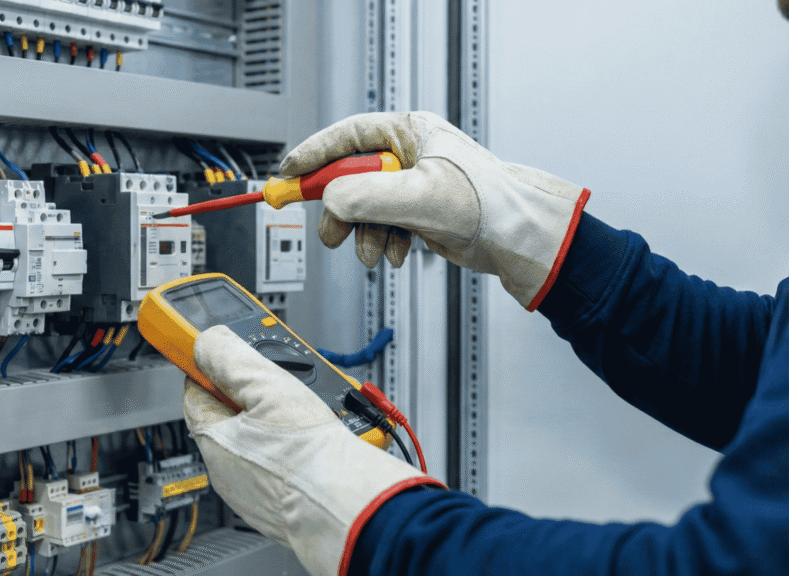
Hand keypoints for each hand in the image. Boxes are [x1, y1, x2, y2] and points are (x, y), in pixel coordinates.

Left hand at [183, 326, 441, 575]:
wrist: (349, 506)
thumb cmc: (309, 454)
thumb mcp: (267, 385)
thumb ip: (232, 358)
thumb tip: (207, 343)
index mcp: (213, 442)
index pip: (196, 393)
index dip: (211, 368)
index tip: (223, 354)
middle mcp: (227, 472)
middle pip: (231, 417)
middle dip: (253, 395)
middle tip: (279, 381)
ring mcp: (255, 493)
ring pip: (259, 442)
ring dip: (278, 421)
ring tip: (307, 411)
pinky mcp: (284, 506)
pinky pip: (283, 466)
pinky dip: (296, 450)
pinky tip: (317, 441)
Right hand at [281, 111, 589, 309]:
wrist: (518, 239)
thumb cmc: (489, 202)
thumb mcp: (420, 196)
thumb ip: (367, 196)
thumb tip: (329, 202)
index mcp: (409, 132)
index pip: (347, 136)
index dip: (313, 155)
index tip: (288, 173)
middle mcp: (408, 156)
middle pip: (349, 177)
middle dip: (340, 210)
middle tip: (332, 232)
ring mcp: (412, 186)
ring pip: (364, 208)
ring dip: (364, 234)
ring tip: (375, 251)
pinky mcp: (417, 213)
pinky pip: (382, 225)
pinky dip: (384, 242)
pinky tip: (398, 251)